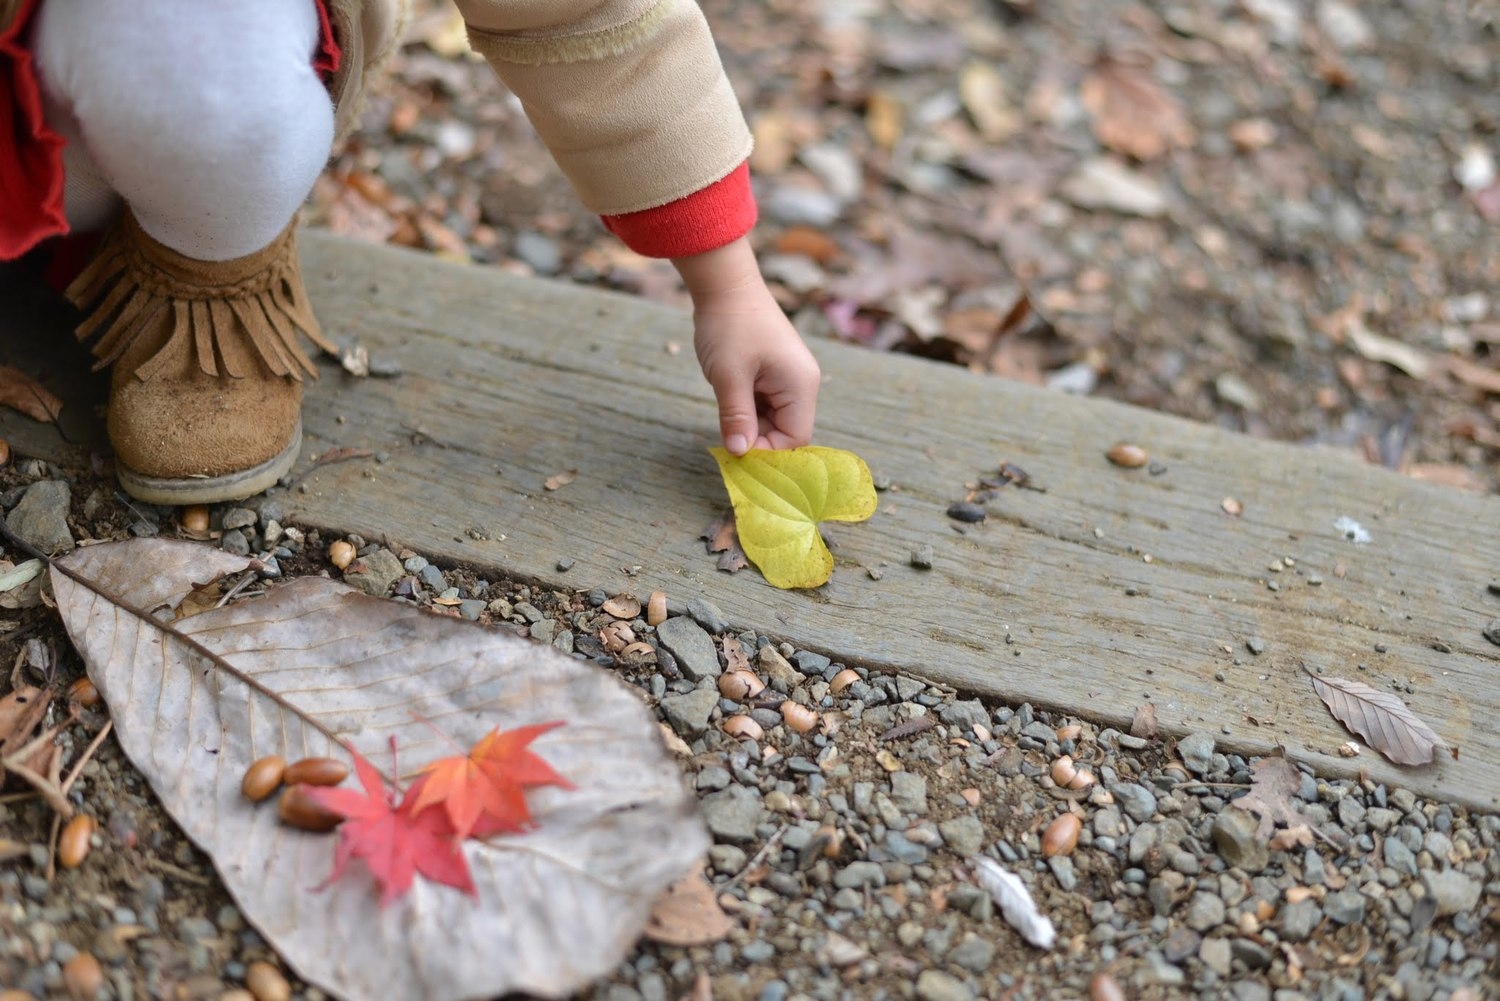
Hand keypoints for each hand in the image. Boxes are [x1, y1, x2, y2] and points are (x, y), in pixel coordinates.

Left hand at [673, 238, 820, 453]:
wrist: (725, 284)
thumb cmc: (729, 326)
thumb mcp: (728, 377)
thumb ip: (736, 418)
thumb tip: (739, 454)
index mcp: (801, 385)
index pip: (795, 438)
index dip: (768, 453)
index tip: (736, 456)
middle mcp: (801, 384)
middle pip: (787, 432)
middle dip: (758, 441)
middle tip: (726, 446)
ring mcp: (788, 378)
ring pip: (774, 420)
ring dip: (750, 427)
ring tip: (724, 422)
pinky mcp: (774, 373)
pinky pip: (765, 405)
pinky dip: (747, 412)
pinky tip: (728, 407)